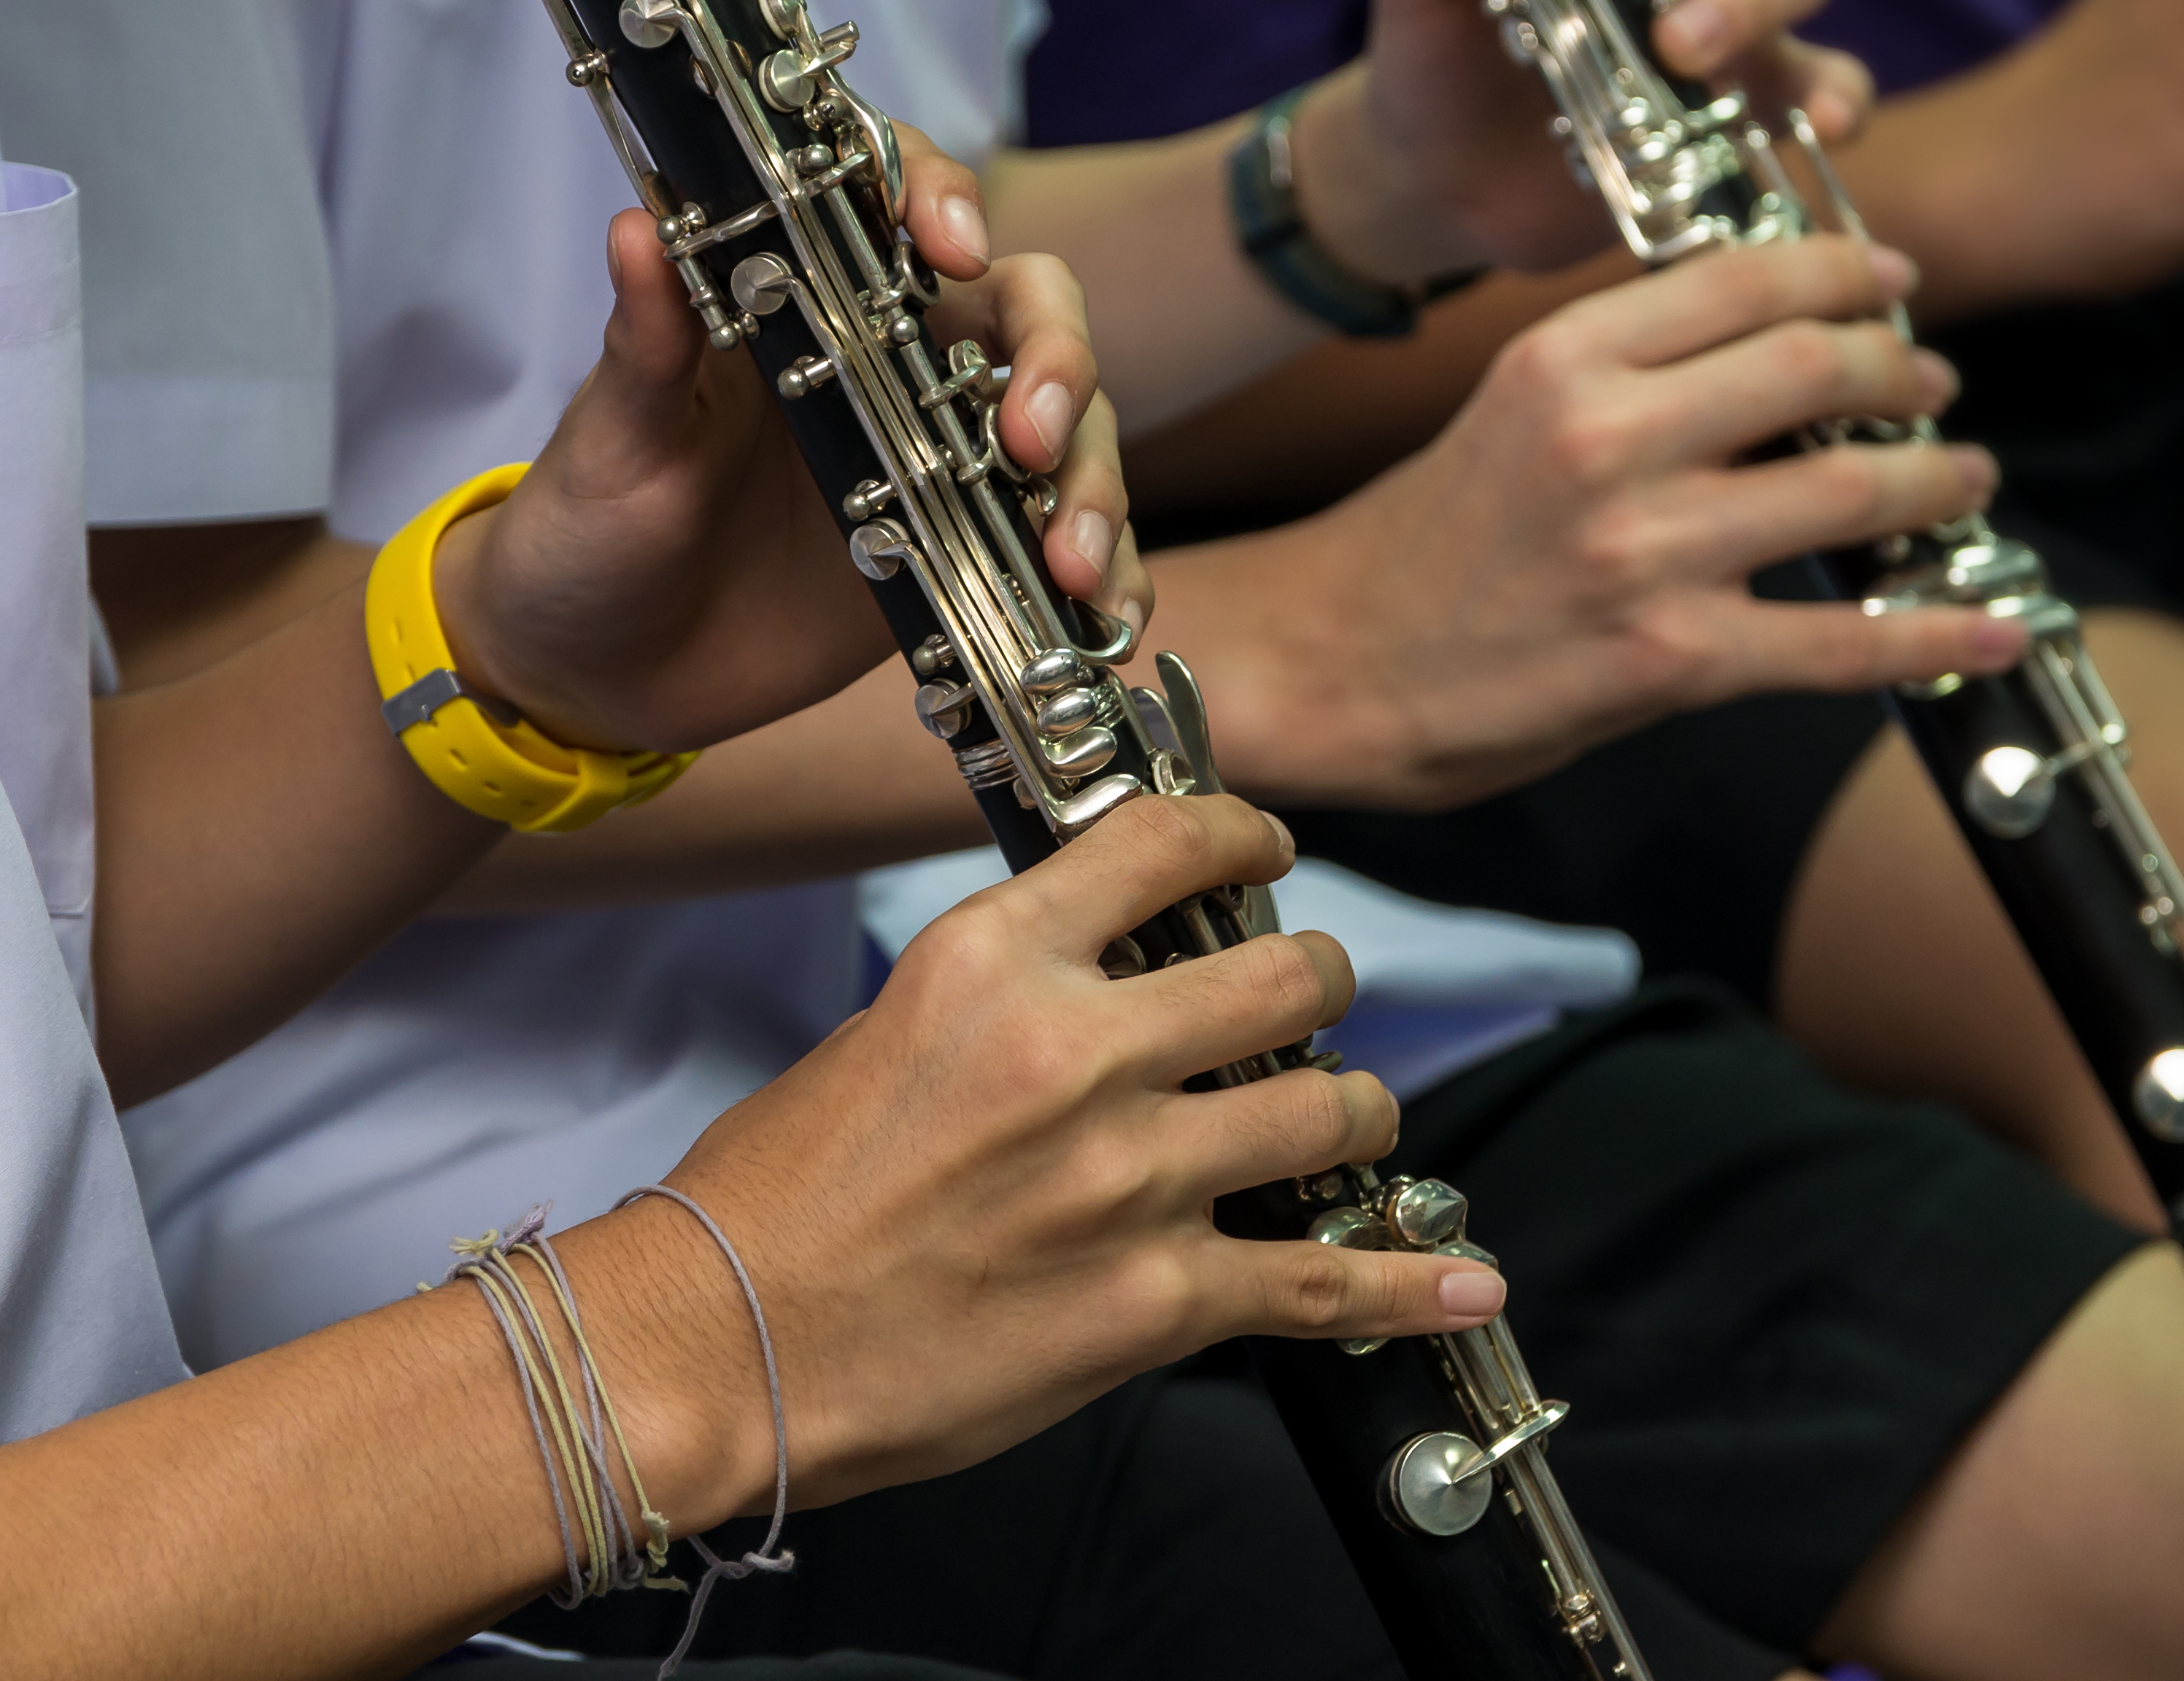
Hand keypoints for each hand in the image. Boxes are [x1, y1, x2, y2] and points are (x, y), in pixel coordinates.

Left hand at [436, 129, 1149, 754]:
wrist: (591, 676)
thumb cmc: (587, 530)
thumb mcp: (612, 438)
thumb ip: (644, 343)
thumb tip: (636, 227)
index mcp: (805, 306)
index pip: (897, 201)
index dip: (942, 197)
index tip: (951, 251)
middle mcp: (893, 368)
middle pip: (1023, 315)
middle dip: (1059, 362)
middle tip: (1032, 442)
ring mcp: (941, 465)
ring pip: (1067, 433)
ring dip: (1095, 485)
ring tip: (1075, 566)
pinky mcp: (964, 558)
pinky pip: (1062, 552)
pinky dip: (1110, 578)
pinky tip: (1108, 617)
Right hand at [615, 792, 1504, 1503]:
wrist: (718, 1347)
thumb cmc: (774, 1200)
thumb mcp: (887, 1032)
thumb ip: (1010, 996)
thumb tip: (1102, 982)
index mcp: (996, 962)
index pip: (1163, 844)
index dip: (1241, 835)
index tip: (1265, 850)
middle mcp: (1078, 1053)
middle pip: (1286, 973)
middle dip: (1318, 980)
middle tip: (1307, 997)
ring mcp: (1130, 1179)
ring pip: (1329, 1109)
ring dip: (1353, 1112)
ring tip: (1345, 1121)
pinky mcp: (1155, 1300)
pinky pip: (1323, 1282)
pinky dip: (1408, 1282)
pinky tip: (1465, 1277)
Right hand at [1200, 237, 2022, 809]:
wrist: (1329, 665)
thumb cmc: (1428, 542)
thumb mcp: (1512, 411)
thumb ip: (1630, 371)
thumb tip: (1776, 347)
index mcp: (1562, 360)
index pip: (1744, 279)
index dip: (1843, 270)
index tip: (1887, 277)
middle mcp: (1608, 440)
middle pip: (1814, 367)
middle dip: (1901, 369)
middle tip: (1933, 383)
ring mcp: (1644, 552)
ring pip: (1849, 492)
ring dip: (1933, 479)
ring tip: (1962, 476)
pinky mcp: (1669, 660)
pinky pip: (1840, 642)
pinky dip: (1934, 632)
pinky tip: (1991, 621)